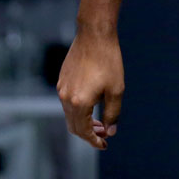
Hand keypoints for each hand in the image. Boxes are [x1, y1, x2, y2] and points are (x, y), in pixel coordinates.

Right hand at [56, 30, 123, 149]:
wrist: (94, 34)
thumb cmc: (108, 60)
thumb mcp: (116, 89)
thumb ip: (112, 113)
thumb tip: (110, 131)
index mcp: (79, 102)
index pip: (83, 131)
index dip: (94, 141)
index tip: (104, 144)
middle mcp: (66, 98)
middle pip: (74, 126)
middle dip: (88, 134)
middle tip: (103, 134)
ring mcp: (62, 89)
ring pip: (70, 115)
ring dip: (83, 122)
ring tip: (100, 121)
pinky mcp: (61, 80)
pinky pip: (67, 102)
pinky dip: (78, 110)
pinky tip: (91, 105)